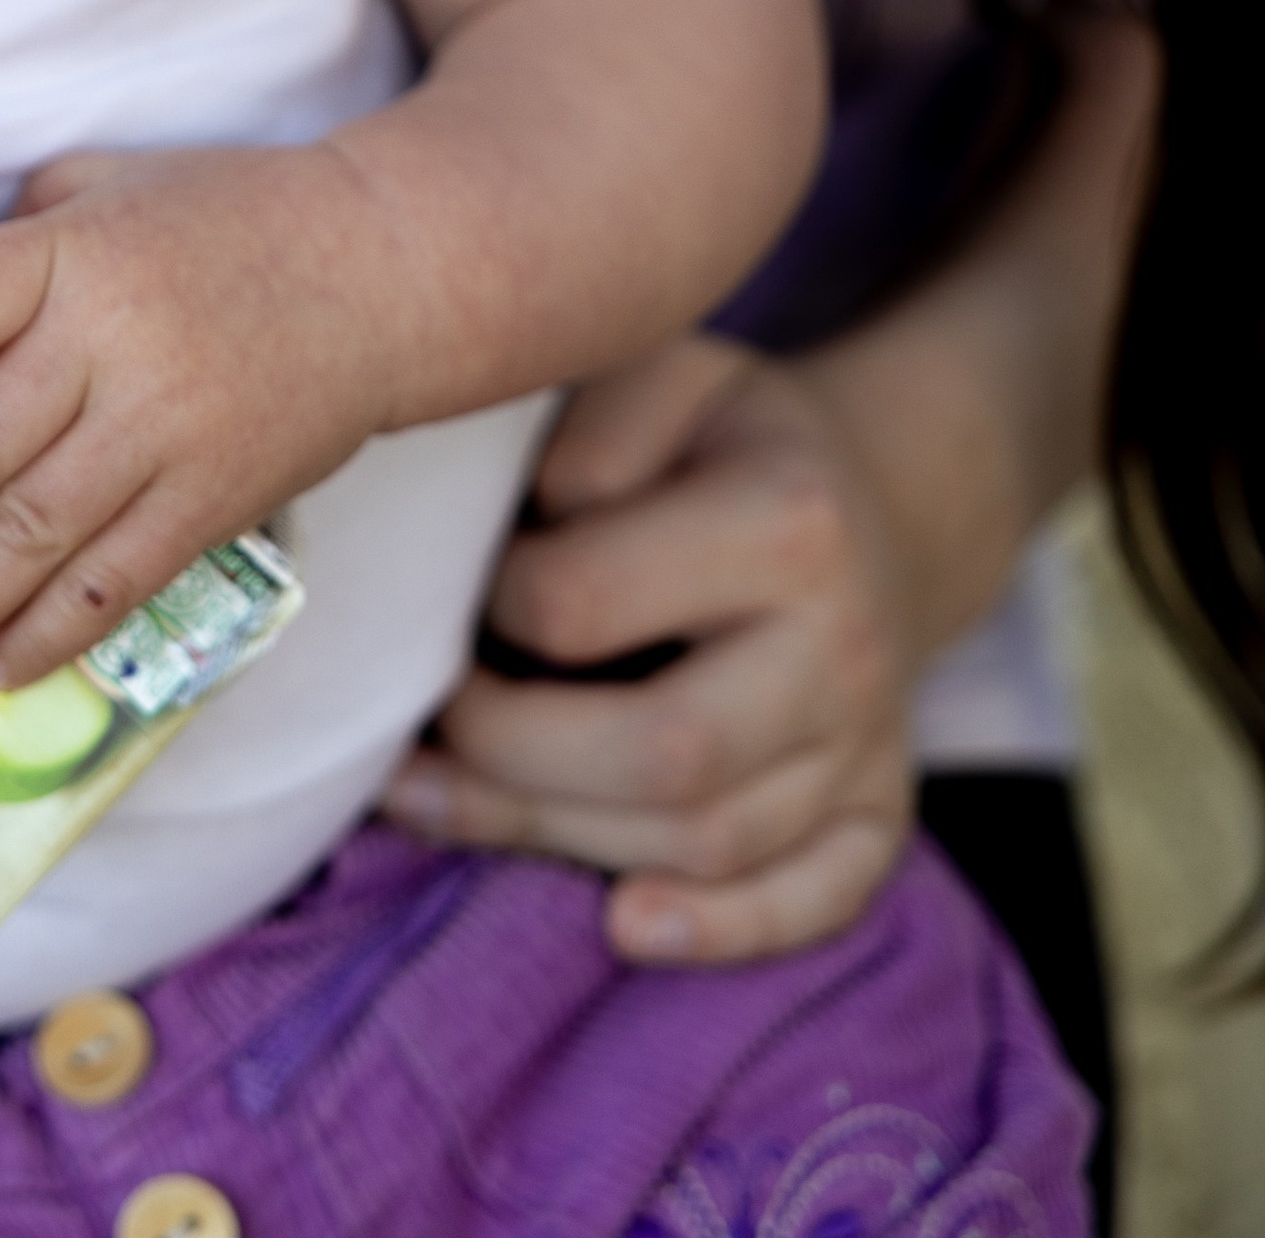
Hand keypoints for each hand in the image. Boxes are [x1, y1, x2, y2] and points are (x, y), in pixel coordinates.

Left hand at [0, 144, 384, 686]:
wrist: (380, 271)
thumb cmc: (231, 218)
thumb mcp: (113, 182)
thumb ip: (24, 227)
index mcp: (69, 251)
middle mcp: (107, 340)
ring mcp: (163, 428)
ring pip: (34, 535)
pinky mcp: (214, 498)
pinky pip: (114, 581)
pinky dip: (50, 633)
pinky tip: (6, 664)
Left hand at [384, 337, 918, 959]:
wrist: (866, 496)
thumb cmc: (714, 435)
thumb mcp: (653, 376)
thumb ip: (578, 438)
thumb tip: (509, 549)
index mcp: (787, 518)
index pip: (584, 603)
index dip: (492, 606)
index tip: (460, 587)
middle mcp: (846, 644)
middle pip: (663, 756)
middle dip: (507, 753)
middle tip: (427, 721)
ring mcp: (872, 743)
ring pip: (710, 844)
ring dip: (557, 836)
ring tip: (442, 798)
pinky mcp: (880, 812)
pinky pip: (814, 901)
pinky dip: (720, 931)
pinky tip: (623, 923)